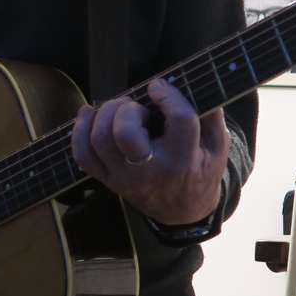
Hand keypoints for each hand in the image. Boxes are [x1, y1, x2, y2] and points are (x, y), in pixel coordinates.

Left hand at [71, 76, 229, 225]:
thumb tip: (191, 85)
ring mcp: (125, 178)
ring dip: (103, 114)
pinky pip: (83, 155)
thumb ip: (211, 116)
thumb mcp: (216, 147)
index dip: (168, 96)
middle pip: (124, 133)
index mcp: (184, 159)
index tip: (158, 86)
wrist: (182, 211)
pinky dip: (79, 130)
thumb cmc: (199, 170)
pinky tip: (89, 113)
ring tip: (118, 109)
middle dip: (126, 109)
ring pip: (99, 141)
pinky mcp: (108, 181)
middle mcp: (151, 171)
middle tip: (135, 106)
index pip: (179, 121)